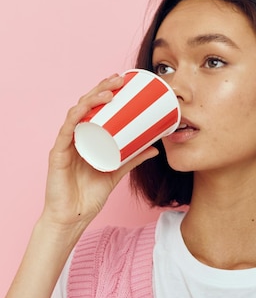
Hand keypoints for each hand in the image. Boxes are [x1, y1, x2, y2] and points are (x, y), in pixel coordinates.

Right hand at [42, 74, 158, 229]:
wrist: (73, 218)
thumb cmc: (90, 195)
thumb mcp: (117, 172)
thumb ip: (133, 159)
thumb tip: (155, 148)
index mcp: (85, 136)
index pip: (93, 107)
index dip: (106, 90)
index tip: (123, 80)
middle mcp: (74, 135)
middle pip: (85, 105)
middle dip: (101, 88)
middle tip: (119, 79)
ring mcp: (65, 143)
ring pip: (76, 113)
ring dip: (91, 98)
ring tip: (109, 91)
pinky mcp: (58, 154)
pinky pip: (65, 132)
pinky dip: (74, 119)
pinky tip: (83, 109)